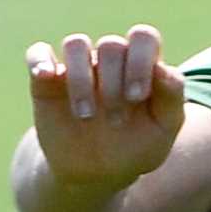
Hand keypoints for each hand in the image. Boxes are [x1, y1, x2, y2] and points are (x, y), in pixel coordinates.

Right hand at [23, 26, 192, 190]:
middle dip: (114, 84)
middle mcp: (109, 61)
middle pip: (111, 45)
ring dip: (82, 79)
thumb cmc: (137, 146)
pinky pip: (38, 53)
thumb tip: (163, 67)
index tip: (137, 98)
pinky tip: (47, 76)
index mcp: (140, 65)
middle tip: (116, 121)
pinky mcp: (47, 80)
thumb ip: (172, 96)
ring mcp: (78, 68)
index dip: (141, 61)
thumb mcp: (163, 128)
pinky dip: (40, 60)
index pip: (143, 38)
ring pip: (76, 44)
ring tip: (86, 116)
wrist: (99, 174)